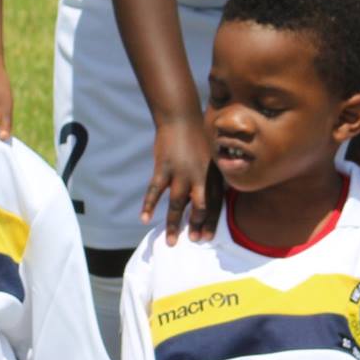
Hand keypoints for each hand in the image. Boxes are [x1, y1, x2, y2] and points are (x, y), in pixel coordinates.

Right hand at [141, 117, 213, 243]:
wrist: (181, 118)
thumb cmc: (197, 138)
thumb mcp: (211, 157)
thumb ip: (209, 178)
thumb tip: (206, 199)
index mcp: (212, 174)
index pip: (215, 203)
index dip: (211, 221)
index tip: (207, 237)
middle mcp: (198, 176)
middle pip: (199, 206)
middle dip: (196, 225)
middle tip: (193, 241)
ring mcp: (180, 173)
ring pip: (177, 204)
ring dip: (174, 224)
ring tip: (170, 241)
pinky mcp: (163, 168)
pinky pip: (155, 191)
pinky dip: (149, 205)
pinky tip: (144, 219)